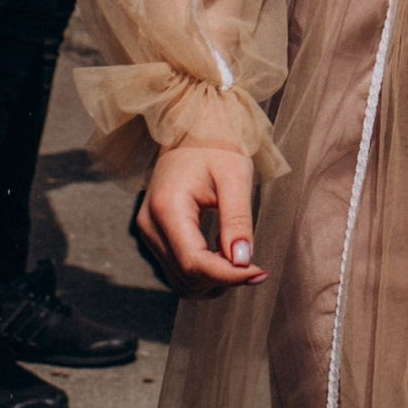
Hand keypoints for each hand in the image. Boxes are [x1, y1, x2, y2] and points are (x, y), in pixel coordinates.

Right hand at [138, 140, 266, 294]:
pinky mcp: (153, 235)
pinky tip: (222, 248)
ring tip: (238, 252)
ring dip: (214, 279)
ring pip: (181, 280)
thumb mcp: (236, 176)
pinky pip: (177, 269)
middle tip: (256, 265)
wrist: (190, 127)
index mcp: (167, 207)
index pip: (194, 263)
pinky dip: (204, 271)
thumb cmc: (217, 144)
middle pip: (187, 277)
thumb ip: (238, 219)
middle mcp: (149, 225)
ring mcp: (148, 232)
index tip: (260, 272)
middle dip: (224, 279)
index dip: (229, 276)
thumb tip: (243, 262)